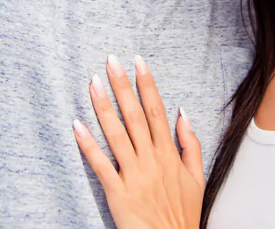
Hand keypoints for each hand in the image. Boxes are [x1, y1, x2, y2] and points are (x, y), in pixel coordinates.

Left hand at [73, 55, 203, 228]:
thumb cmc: (182, 215)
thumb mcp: (197, 178)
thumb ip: (190, 144)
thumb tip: (183, 113)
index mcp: (169, 154)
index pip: (156, 110)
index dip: (147, 85)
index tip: (138, 62)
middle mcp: (151, 159)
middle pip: (135, 115)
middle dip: (122, 86)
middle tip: (111, 61)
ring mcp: (134, 175)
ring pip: (116, 134)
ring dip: (103, 107)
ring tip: (92, 83)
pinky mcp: (118, 193)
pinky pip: (100, 165)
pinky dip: (87, 145)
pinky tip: (77, 125)